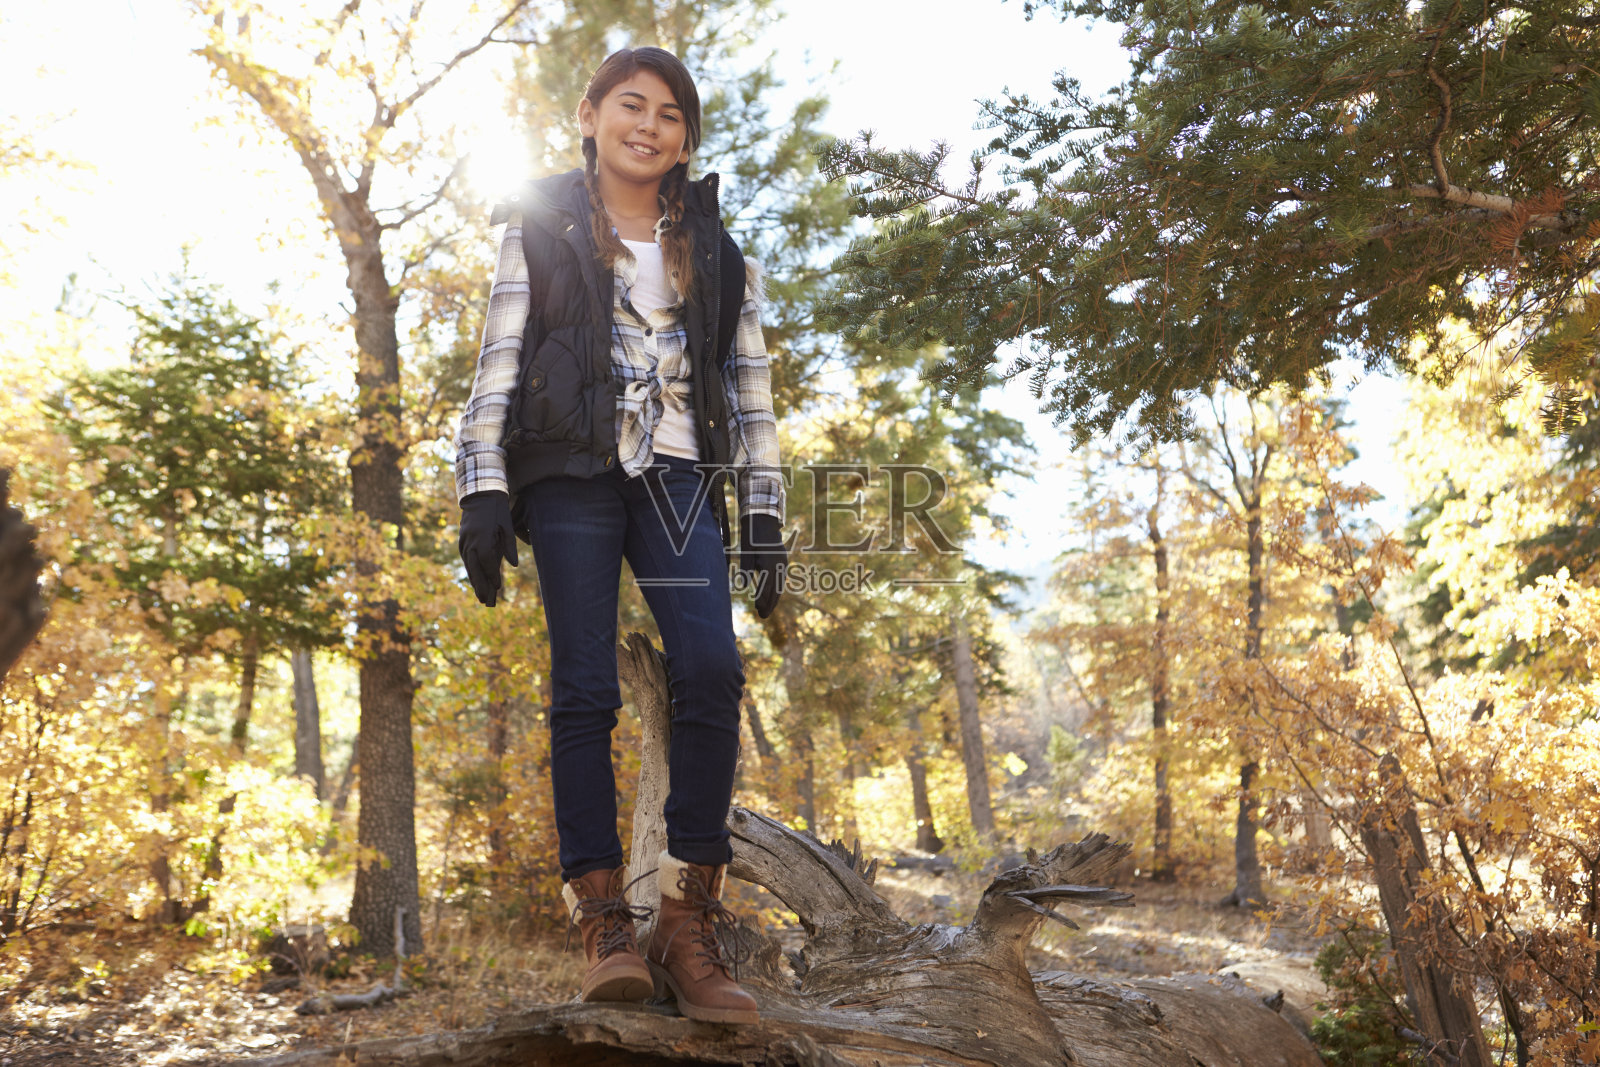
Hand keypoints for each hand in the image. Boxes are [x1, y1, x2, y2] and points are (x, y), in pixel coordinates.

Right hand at [458, 491, 518, 606]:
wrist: (479, 495)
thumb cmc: (497, 511)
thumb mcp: (507, 526)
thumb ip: (509, 547)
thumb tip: (513, 565)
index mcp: (482, 536)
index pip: (487, 561)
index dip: (492, 575)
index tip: (498, 586)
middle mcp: (470, 541)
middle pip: (474, 568)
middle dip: (480, 585)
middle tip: (485, 600)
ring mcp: (464, 541)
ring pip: (469, 565)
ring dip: (474, 581)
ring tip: (480, 595)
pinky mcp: (462, 541)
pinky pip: (467, 560)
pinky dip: (471, 571)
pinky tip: (476, 580)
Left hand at [738, 513, 786, 618]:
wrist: (764, 521)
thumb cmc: (751, 536)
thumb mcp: (746, 551)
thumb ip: (745, 568)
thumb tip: (743, 586)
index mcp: (769, 562)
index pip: (766, 585)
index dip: (762, 598)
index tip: (757, 608)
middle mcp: (778, 564)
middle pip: (775, 589)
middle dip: (769, 604)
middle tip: (762, 616)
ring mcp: (782, 563)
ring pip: (779, 586)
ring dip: (773, 599)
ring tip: (766, 611)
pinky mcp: (783, 562)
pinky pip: (780, 580)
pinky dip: (776, 590)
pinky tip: (771, 598)